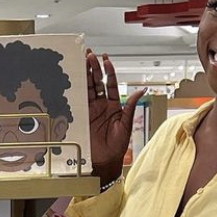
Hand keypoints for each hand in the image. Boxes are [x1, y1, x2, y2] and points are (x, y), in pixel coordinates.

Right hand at [86, 50, 145, 185]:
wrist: (105, 161)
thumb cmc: (118, 147)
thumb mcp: (126, 125)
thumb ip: (131, 107)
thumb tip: (141, 91)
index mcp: (114, 105)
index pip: (110, 83)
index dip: (108, 71)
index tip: (105, 59)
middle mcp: (102, 105)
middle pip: (97, 82)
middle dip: (94, 67)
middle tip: (89, 54)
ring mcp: (91, 110)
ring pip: (88, 88)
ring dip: (85, 74)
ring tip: (82, 60)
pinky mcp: (82, 117)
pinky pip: (79, 101)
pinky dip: (77, 90)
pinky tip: (74, 79)